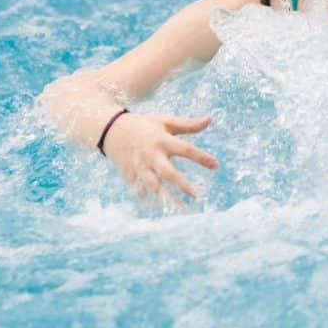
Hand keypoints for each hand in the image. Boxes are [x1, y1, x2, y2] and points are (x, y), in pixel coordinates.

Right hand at [102, 112, 218, 207]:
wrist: (111, 129)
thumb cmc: (144, 125)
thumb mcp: (165, 121)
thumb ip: (188, 124)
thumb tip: (210, 119)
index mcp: (162, 141)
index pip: (186, 150)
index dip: (201, 157)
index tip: (216, 165)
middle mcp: (151, 155)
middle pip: (168, 173)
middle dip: (182, 185)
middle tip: (197, 195)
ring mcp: (139, 166)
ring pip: (154, 186)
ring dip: (168, 198)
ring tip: (183, 208)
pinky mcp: (129, 174)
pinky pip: (139, 190)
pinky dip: (148, 200)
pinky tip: (159, 208)